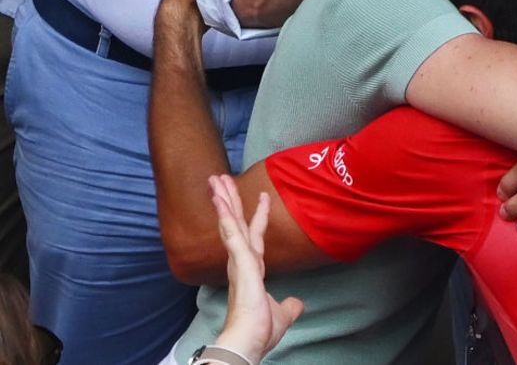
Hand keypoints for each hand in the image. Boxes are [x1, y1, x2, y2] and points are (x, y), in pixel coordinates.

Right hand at [210, 175, 303, 362]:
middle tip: (221, 178)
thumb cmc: (260, 330)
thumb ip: (289, 305)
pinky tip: (219, 199)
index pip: (255, 236)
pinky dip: (225, 215)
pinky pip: (232, 232)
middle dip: (230, 200)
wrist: (250, 341)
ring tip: (215, 179)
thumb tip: (297, 303)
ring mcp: (239, 260)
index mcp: (252, 269)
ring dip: (224, 200)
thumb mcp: (282, 313)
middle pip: (236, 223)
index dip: (258, 215)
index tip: (263, 196)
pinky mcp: (240, 262)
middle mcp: (242, 261)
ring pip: (230, 222)